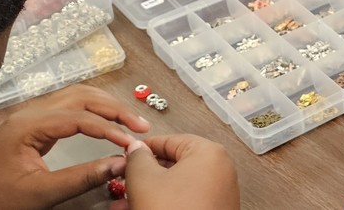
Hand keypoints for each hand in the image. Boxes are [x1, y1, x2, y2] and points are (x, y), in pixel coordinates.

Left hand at [0, 85, 149, 209]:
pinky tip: (107, 120)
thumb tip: (119, 164)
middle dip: (114, 109)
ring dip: (106, 106)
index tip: (130, 142)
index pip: (79, 117)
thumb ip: (81, 178)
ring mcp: (31, 117)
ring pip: (77, 96)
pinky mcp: (35, 126)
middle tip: (140, 125)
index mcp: (27, 126)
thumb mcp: (40, 194)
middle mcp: (30, 114)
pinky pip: (69, 107)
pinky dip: (94, 110)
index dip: (109, 129)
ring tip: (130, 121)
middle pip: (82, 97)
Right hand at [118, 135, 238, 209]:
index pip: (170, 140)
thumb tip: (136, 148)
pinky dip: (165, 204)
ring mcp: (220, 192)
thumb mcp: (144, 180)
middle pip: (174, 165)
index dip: (144, 148)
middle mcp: (220, 169)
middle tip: (123, 182)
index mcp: (208, 153)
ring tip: (124, 204)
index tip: (126, 156)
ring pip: (176, 186)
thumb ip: (137, 159)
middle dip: (144, 176)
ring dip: (149, 193)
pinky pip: (185, 201)